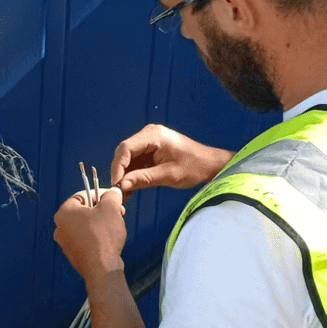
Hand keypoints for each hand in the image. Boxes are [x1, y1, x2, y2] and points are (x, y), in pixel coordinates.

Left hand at [53, 187, 126, 285]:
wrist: (102, 268)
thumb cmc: (103, 237)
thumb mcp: (111, 208)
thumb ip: (111, 196)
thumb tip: (113, 192)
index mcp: (64, 212)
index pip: (82, 195)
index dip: (99, 194)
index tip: (111, 197)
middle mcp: (60, 227)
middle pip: (84, 211)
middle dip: (102, 209)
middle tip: (116, 211)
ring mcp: (65, 242)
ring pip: (85, 225)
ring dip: (101, 222)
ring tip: (115, 225)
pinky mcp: (74, 254)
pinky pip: (86, 239)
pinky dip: (97, 236)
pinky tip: (109, 239)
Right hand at [110, 124, 233, 198]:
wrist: (210, 164)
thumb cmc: (195, 166)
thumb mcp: (168, 175)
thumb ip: (144, 179)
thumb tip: (123, 185)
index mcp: (154, 135)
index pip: (126, 148)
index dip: (117, 167)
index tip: (116, 183)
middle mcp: (149, 134)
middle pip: (124, 152)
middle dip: (120, 171)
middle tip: (119, 190)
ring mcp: (150, 141)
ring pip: (128, 157)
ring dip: (125, 174)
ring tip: (126, 192)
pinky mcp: (151, 149)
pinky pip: (136, 160)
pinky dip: (132, 173)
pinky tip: (132, 186)